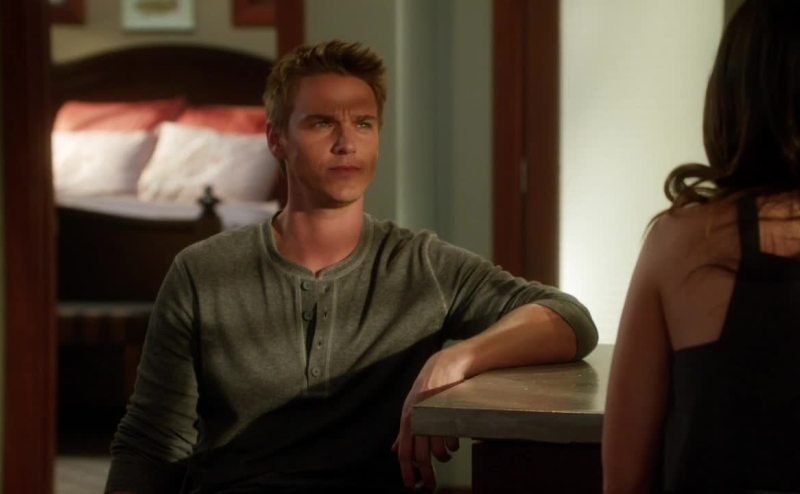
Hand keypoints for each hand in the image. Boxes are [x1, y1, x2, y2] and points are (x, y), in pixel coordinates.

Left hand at [391, 349, 466, 489]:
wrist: (445, 367)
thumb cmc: (426, 389)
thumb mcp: (410, 408)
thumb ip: (404, 431)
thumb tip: (395, 450)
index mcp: (407, 420)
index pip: (405, 453)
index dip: (407, 471)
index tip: (410, 485)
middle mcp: (419, 421)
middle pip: (422, 457)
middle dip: (427, 475)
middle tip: (430, 485)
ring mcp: (435, 419)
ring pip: (439, 451)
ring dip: (442, 457)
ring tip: (446, 455)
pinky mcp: (450, 416)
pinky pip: (451, 440)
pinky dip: (452, 445)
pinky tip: (453, 442)